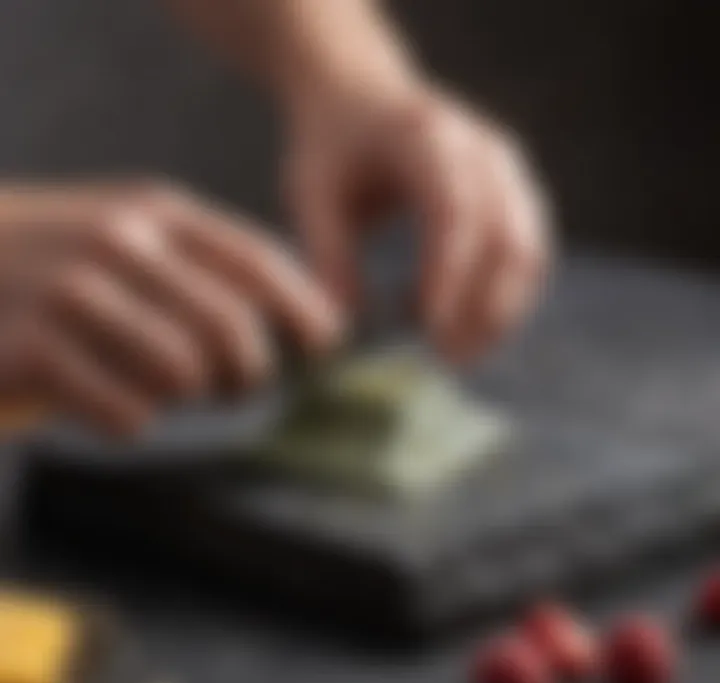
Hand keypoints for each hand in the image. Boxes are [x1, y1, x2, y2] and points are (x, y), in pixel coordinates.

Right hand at [0, 181, 342, 434]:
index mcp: (153, 210)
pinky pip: (128, 413)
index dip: (304, 309)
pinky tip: (116, 409)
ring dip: (188, 397)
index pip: (256, 261)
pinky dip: (132, 422)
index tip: (326, 347)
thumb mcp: (129, 236)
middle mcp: (118, 241)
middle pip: (231, 328)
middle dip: (250, 373)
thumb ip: (202, 267)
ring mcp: (71, 291)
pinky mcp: (29, 348)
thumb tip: (306, 319)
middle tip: (238, 388)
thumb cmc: (56, 262)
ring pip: (184, 373)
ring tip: (168, 393)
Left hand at [283, 80, 551, 362]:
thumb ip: (330, 258)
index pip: (454, 211)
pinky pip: (526, 254)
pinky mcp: (513, 193)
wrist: (361, 96)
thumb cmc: (333, 147)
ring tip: (452, 351)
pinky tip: (458, 321)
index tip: (430, 332)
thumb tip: (351, 331)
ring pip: (528, 252)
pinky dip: (501, 297)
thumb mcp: (312, 195)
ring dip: (499, 312)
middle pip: (507, 237)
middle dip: (483, 308)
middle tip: (445, 359)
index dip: (448, 276)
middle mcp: (482, 149)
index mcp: (426, 137)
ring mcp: (506, 170)